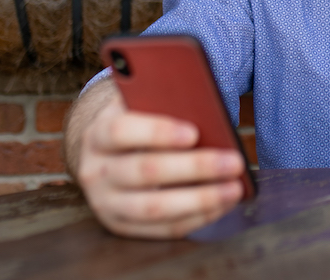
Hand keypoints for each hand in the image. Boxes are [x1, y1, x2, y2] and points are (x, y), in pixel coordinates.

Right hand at [75, 89, 245, 238]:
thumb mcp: (140, 102)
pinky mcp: (121, 226)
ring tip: (234, 188)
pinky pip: (162, 228)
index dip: (157, 132)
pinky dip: (196, 218)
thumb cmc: (137, 120)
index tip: (193, 133)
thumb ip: (162, 100)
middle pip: (145, 171)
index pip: (121, 132)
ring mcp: (105, 203)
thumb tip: (206, 109)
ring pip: (154, 207)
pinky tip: (222, 204)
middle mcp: (95, 171)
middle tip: (234, 162)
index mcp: (98, 133)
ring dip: (200, 200)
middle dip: (195, 167)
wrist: (108, 152)